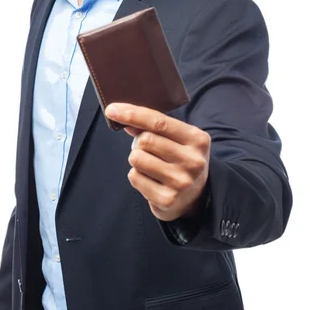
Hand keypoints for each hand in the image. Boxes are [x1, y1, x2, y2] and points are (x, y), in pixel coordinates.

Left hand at [105, 103, 210, 221]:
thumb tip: (121, 114)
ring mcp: (181, 182)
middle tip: (148, 150)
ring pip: (137, 158)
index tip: (111, 110)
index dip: (133, 114)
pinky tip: (151, 180)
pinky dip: (136, 176)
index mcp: (197, 139)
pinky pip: (134, 177)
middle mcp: (193, 161)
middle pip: (145, 140)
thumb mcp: (176, 139)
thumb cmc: (180, 160)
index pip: (159, 122)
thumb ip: (152, 126)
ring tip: (150, 166)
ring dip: (137, 159)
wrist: (194, 198)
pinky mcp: (168, 199)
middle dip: (138, 143)